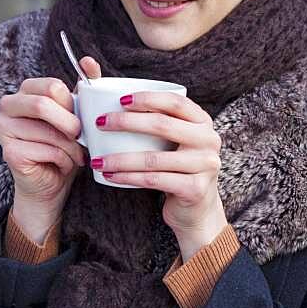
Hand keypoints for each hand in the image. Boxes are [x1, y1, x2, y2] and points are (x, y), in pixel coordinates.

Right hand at [0, 56, 100, 241]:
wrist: (53, 184)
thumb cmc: (65, 146)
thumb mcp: (77, 115)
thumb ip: (83, 88)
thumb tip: (88, 61)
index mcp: (25, 91)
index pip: (52, 86)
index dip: (72, 104)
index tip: (79, 118)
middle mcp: (7, 105)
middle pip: (42, 104)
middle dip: (70, 124)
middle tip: (80, 136)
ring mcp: (2, 128)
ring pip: (47, 132)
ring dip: (71, 147)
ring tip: (74, 155)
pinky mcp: (7, 152)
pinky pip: (46, 151)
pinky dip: (64, 160)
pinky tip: (62, 165)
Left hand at [93, 91, 227, 259]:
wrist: (197, 209)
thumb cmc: (177, 169)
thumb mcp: (176, 142)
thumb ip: (160, 123)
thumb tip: (112, 103)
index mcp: (203, 122)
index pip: (175, 102)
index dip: (147, 98)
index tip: (120, 101)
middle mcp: (209, 141)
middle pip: (162, 125)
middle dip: (126, 122)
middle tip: (100, 123)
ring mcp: (205, 165)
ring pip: (153, 158)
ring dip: (120, 158)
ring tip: (97, 159)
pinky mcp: (194, 189)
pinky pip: (153, 180)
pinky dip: (128, 177)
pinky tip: (110, 176)